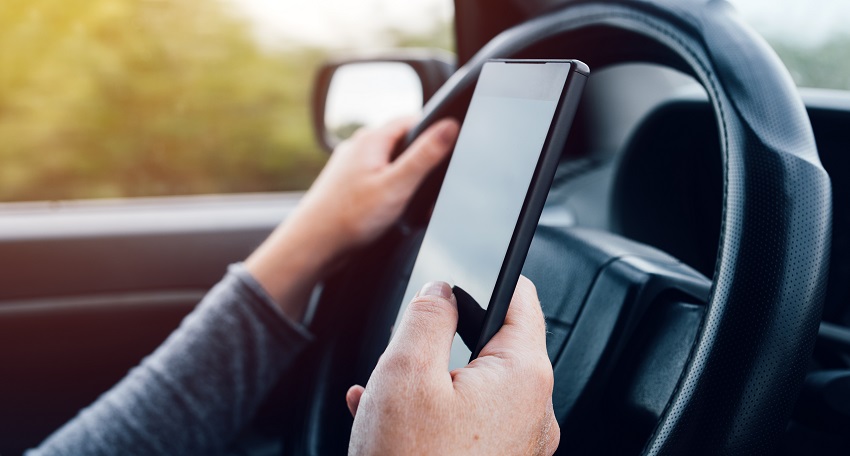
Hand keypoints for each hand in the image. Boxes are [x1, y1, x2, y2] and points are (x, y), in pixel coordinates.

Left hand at [245, 117, 459, 319]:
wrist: (312, 246)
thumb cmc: (349, 218)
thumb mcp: (397, 185)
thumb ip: (425, 155)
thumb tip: (449, 126)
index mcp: (371, 139)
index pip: (413, 119)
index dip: (435, 131)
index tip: (449, 149)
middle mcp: (358, 147)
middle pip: (402, 143)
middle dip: (421, 162)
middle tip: (430, 187)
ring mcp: (350, 167)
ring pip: (390, 164)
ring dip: (405, 181)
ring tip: (408, 205)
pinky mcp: (347, 186)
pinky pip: (378, 181)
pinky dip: (390, 193)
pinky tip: (390, 214)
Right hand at [347, 277, 559, 454]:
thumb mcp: (405, 374)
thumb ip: (426, 316)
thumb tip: (440, 291)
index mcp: (523, 377)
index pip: (521, 299)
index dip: (490, 275)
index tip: (467, 266)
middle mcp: (533, 412)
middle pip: (492, 346)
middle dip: (443, 341)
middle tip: (404, 351)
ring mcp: (518, 445)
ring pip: (474, 387)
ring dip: (429, 380)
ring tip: (385, 393)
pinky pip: (469, 423)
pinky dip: (434, 413)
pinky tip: (390, 419)